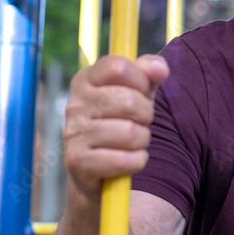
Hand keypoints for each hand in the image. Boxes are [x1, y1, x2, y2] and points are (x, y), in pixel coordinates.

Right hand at [63, 54, 169, 200]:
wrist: (95, 168)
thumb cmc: (120, 120)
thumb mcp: (136, 90)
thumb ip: (148, 72)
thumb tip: (160, 69)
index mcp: (86, 80)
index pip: (119, 67)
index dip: (141, 79)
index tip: (143, 91)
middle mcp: (75, 104)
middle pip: (129, 101)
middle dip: (146, 114)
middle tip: (140, 121)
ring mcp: (73, 133)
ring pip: (129, 133)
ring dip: (142, 139)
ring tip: (135, 141)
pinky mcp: (77, 162)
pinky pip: (123, 160)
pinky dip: (137, 161)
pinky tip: (131, 158)